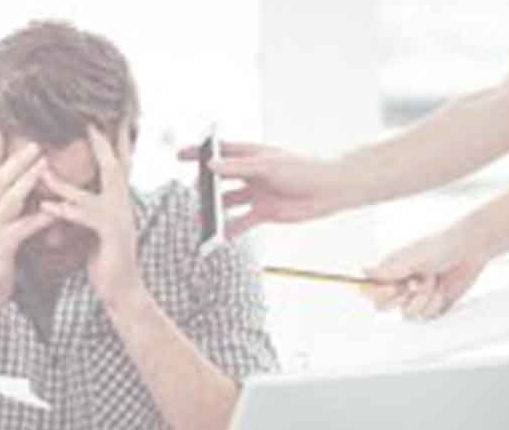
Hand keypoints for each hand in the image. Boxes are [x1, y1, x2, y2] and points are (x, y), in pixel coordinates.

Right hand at [0, 132, 54, 314]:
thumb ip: (4, 212)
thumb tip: (18, 195)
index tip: (0, 132)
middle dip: (15, 160)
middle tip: (35, 142)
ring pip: (7, 199)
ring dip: (25, 180)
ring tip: (43, 164)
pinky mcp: (1, 248)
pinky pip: (22, 229)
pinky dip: (39, 218)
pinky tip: (54, 211)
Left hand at [40, 124, 140, 304]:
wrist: (122, 290)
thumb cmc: (106, 259)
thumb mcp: (97, 227)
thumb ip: (90, 206)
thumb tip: (75, 190)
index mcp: (119, 201)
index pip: (118, 164)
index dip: (114, 140)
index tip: (110, 116)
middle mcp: (123, 205)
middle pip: (115, 166)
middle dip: (105, 142)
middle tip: (93, 120)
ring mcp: (119, 220)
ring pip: (91, 192)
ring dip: (64, 181)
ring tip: (42, 167)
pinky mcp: (110, 236)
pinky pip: (85, 218)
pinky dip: (64, 211)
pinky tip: (46, 206)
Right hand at [177, 142, 348, 237]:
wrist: (329, 190)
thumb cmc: (302, 169)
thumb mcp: (266, 166)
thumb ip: (237, 168)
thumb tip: (210, 166)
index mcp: (250, 156)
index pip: (219, 152)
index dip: (199, 154)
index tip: (180, 156)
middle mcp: (250, 174)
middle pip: (219, 180)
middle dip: (204, 187)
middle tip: (193, 194)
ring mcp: (255, 194)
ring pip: (227, 203)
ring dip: (214, 211)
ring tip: (201, 219)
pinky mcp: (263, 213)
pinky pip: (241, 222)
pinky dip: (230, 230)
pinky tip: (219, 236)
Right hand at [362, 229, 487, 319]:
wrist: (469, 251)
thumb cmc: (439, 247)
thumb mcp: (410, 258)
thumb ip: (387, 270)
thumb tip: (362, 270)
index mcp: (389, 272)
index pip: (370, 291)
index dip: (379, 293)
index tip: (394, 287)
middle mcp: (399, 286)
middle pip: (384, 307)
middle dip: (402, 298)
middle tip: (416, 283)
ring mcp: (415, 297)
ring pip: (407, 314)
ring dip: (422, 299)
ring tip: (434, 281)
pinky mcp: (432, 306)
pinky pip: (426, 316)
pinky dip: (435, 304)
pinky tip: (442, 289)